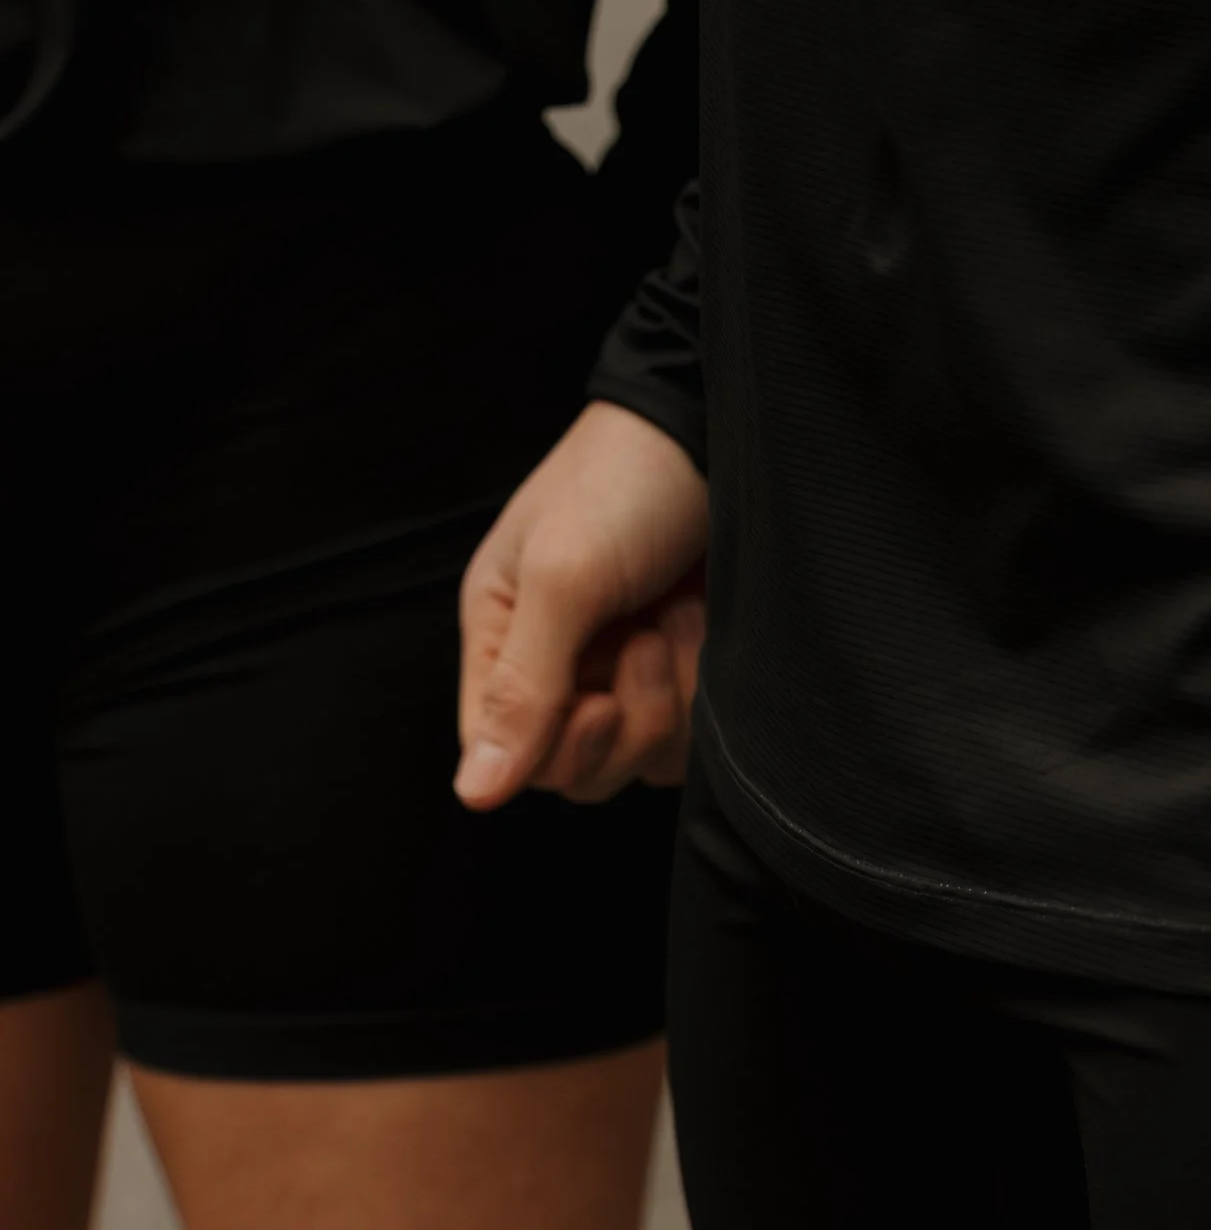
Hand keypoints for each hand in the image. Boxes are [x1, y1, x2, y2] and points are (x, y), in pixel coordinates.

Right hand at [456, 402, 710, 808]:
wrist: (719, 436)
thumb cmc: (626, 484)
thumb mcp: (562, 576)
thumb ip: (519, 688)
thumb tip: (473, 793)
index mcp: (503, 636)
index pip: (505, 753)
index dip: (554, 751)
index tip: (596, 702)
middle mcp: (558, 667)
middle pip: (574, 774)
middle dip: (622, 724)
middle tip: (643, 638)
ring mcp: (624, 677)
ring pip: (637, 763)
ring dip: (669, 698)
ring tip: (675, 615)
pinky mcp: (682, 681)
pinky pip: (687, 742)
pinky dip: (703, 694)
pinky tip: (704, 627)